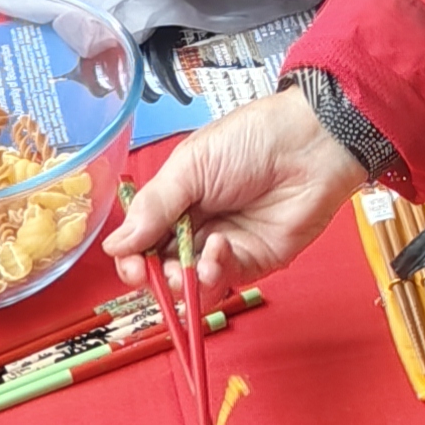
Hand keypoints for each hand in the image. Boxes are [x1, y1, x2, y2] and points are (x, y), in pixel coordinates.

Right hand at [110, 88, 371, 301]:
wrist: (310, 144)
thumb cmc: (251, 140)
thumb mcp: (190, 166)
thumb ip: (154, 207)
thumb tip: (115, 244)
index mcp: (176, 199)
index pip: (143, 240)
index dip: (131, 257)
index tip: (128, 263)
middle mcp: (197, 227)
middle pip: (162, 267)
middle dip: (154, 276)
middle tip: (151, 271)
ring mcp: (225, 247)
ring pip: (190, 284)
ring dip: (182, 282)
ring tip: (184, 268)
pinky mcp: (254, 262)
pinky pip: (224, 281)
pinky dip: (215, 274)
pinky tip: (218, 251)